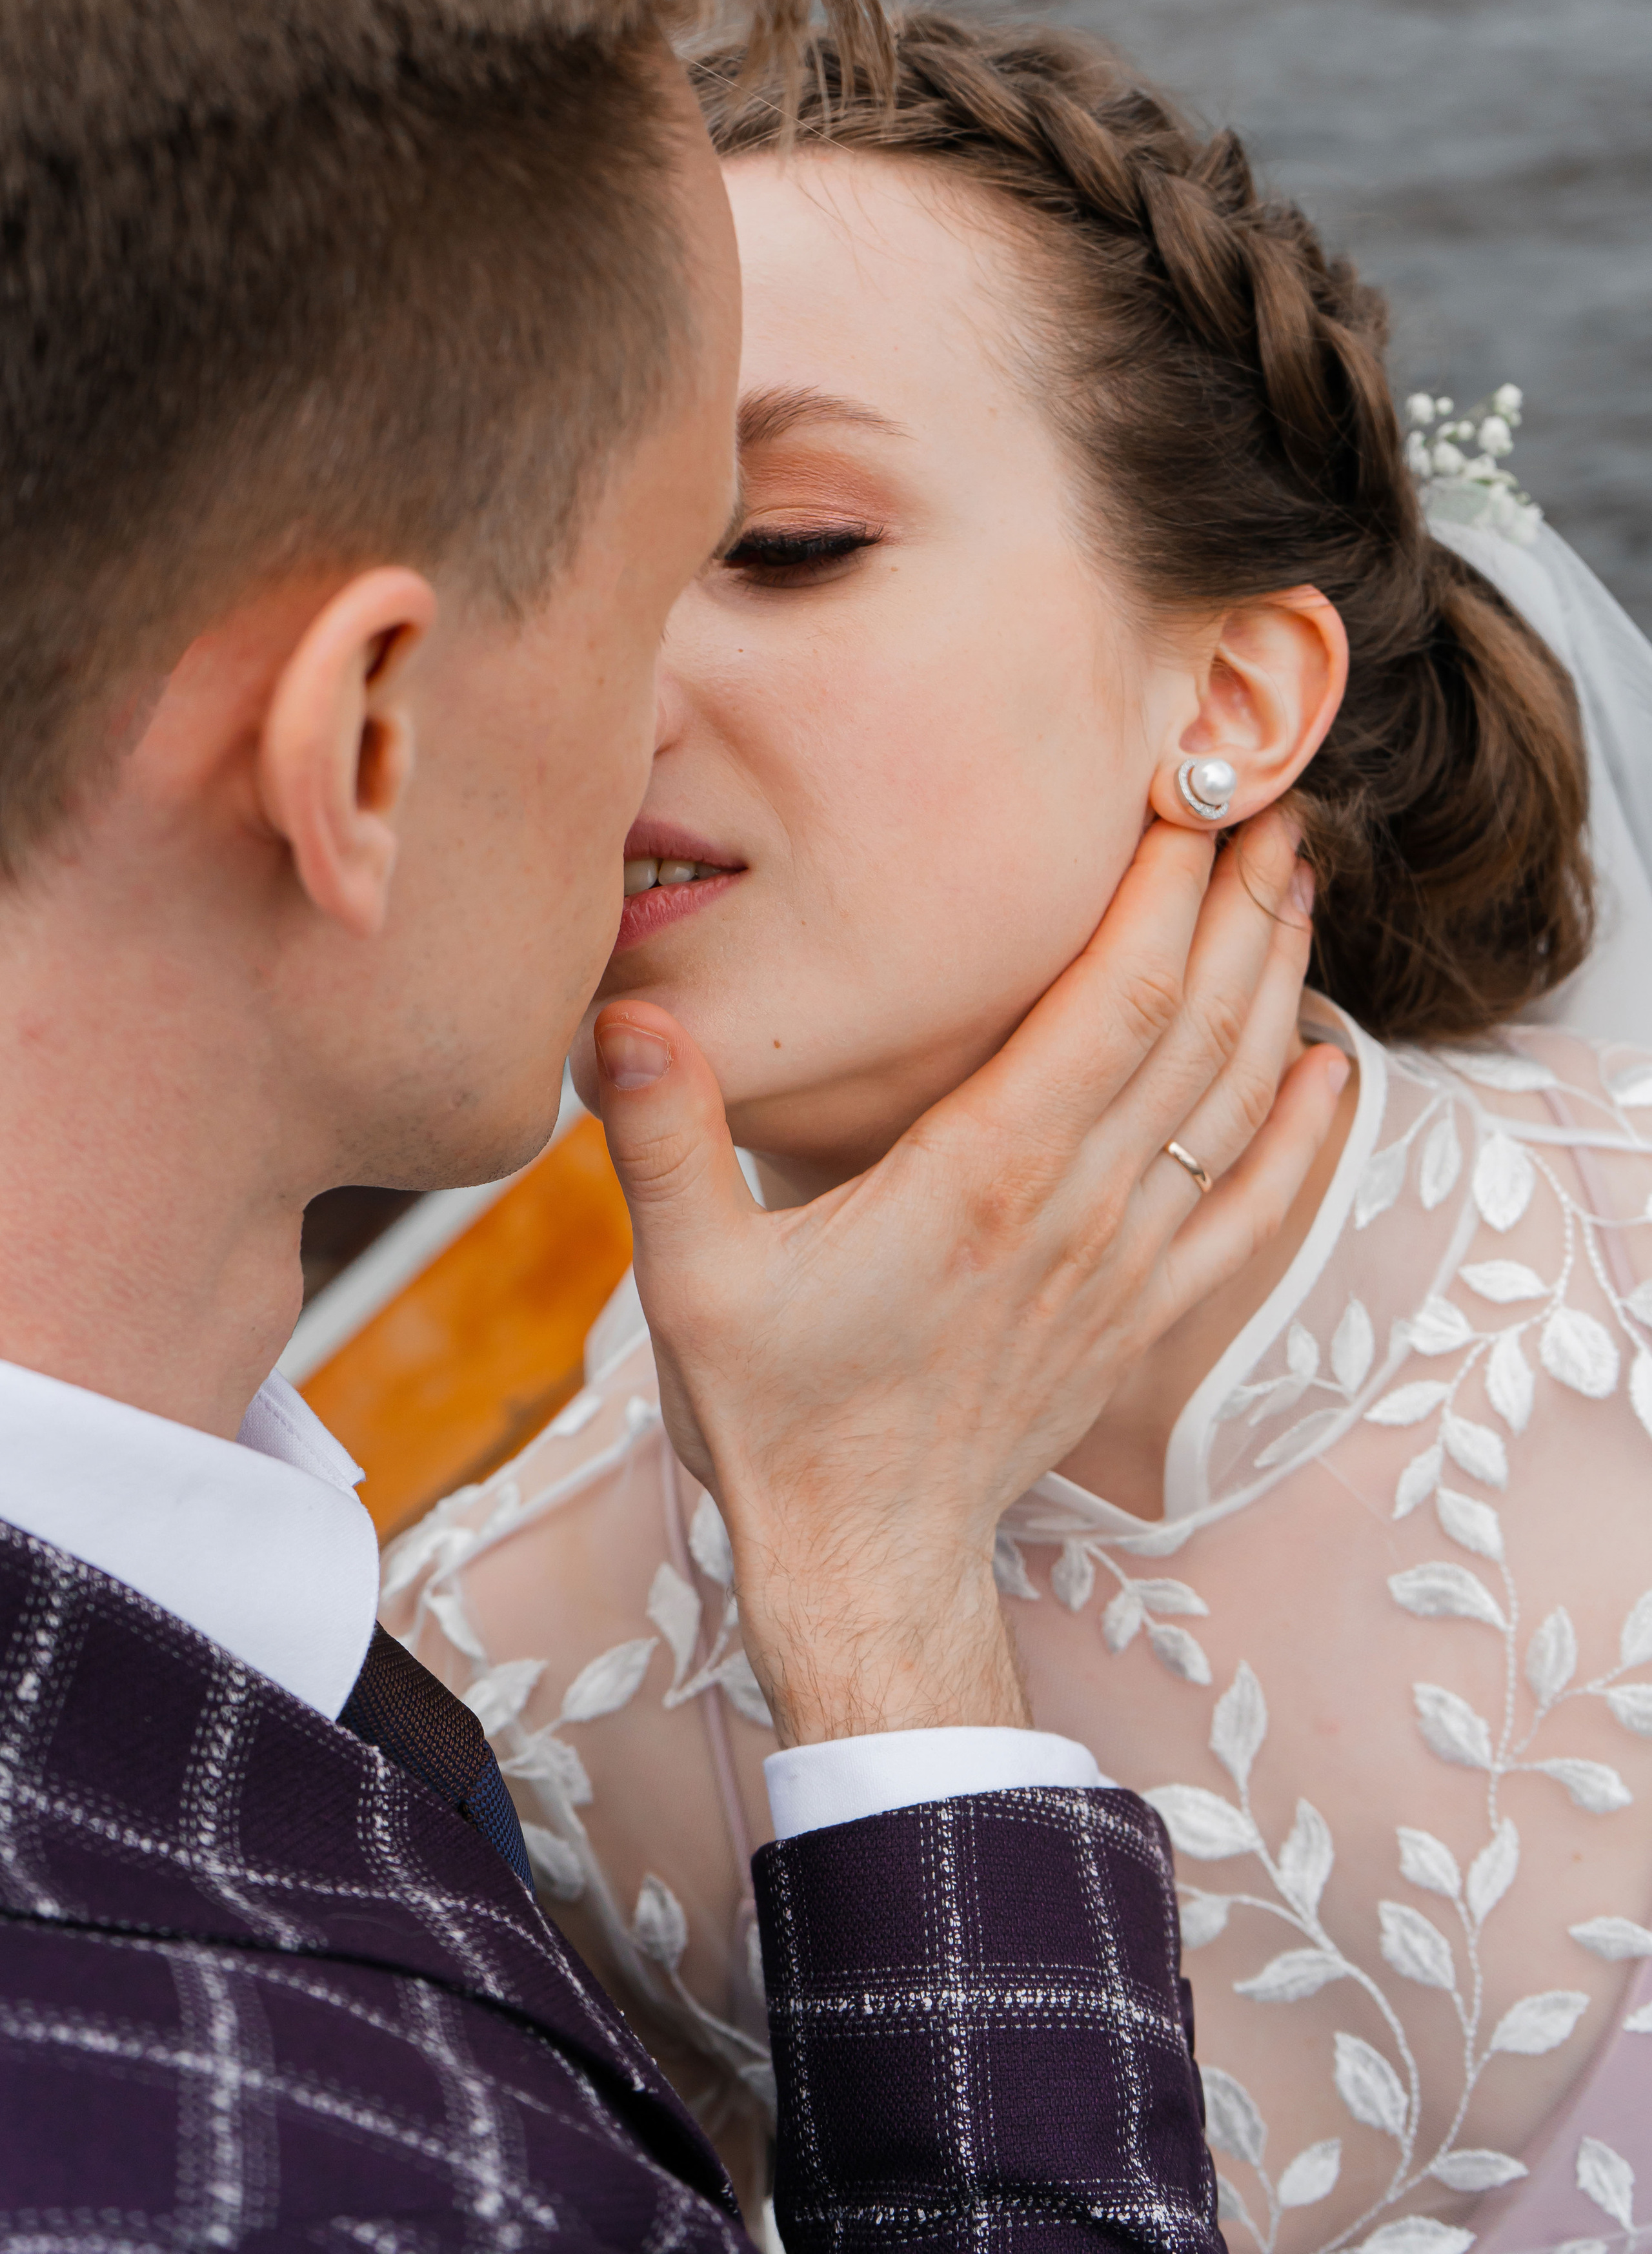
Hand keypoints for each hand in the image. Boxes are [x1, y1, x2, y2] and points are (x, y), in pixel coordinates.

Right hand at [592, 809, 1346, 1747]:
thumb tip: (622, 1008)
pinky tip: (1331, 1072)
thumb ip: (662, 1138)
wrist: (865, 1559)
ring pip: (1232, 1104)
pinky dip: (1301, 1136)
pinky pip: (1249, 1211)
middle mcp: (1076, 1209)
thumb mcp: (692, 1276)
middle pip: (1195, 1030)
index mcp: (982, 1176)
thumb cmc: (779, 1414)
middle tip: (1270, 804)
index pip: (1111, 1003)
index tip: (1189, 800)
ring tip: (1296, 892)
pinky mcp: (1138, 1317)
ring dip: (1275, 989)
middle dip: (1238, 907)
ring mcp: (1122, 1266)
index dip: (1161, 895)